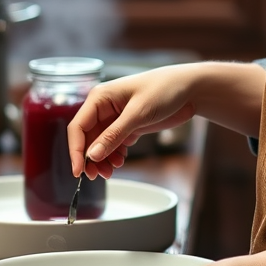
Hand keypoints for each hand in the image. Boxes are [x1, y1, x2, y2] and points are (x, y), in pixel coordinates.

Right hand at [68, 61, 265, 179]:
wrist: (189, 88)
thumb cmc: (163, 90)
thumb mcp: (138, 114)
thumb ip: (114, 135)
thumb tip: (92, 155)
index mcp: (99, 98)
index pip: (78, 127)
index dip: (75, 150)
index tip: (78, 171)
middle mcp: (104, 108)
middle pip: (87, 138)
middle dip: (90, 158)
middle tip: (98, 176)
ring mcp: (115, 117)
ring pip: (99, 144)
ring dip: (102, 159)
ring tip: (112, 171)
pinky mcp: (128, 125)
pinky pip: (113, 144)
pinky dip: (114, 155)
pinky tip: (120, 162)